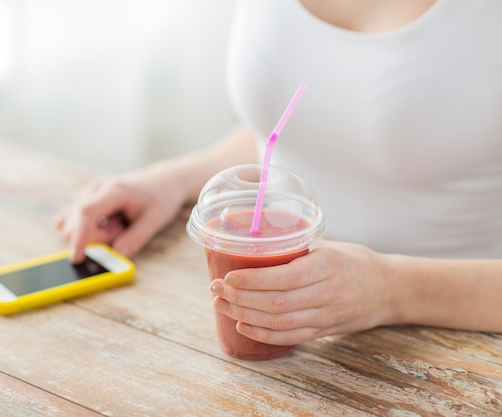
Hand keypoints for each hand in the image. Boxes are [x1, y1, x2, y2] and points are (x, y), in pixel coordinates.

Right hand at [55, 167, 186, 262]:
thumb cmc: (161, 199)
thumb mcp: (154, 221)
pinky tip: (109, 223)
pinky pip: (77, 220)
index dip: (78, 236)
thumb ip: (134, 240)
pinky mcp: (88, 198)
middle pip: (79, 222)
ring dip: (97, 233)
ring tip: (120, 224)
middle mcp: (97, 188)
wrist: (163, 181)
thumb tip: (115, 255)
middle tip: (123, 229)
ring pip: (77, 223)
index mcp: (115, 190)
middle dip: (99, 237)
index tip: (77, 258)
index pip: (87, 212)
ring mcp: (91, 192)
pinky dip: (91, 228)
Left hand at [209, 241, 394, 344]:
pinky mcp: (324, 331)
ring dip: (245, 316)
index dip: (253, 280)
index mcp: (327, 266)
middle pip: (276, 304)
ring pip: (279, 323)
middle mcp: (328, 294)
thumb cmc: (353, 260)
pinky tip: (243, 326)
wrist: (389, 289)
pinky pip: (290, 337)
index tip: (228, 276)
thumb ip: (296, 248)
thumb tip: (252, 240)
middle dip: (240, 298)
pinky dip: (263, 334)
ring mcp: (326, 316)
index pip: (285, 278)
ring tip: (222, 305)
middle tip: (215, 290)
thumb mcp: (329, 245)